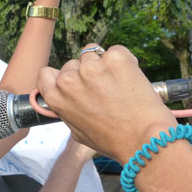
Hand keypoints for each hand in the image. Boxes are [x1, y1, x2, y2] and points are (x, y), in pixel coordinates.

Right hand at [37, 44, 176, 163]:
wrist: (144, 139)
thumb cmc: (112, 140)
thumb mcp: (78, 131)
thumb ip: (68, 110)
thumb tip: (68, 99)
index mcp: (56, 97)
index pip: (46, 73)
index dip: (59, 76)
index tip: (71, 81)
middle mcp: (68, 79)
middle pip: (73, 64)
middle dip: (85, 73)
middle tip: (103, 90)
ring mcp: (91, 66)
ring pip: (93, 54)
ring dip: (103, 64)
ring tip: (118, 86)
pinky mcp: (115, 58)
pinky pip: (115, 51)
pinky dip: (123, 61)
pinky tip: (130, 80)